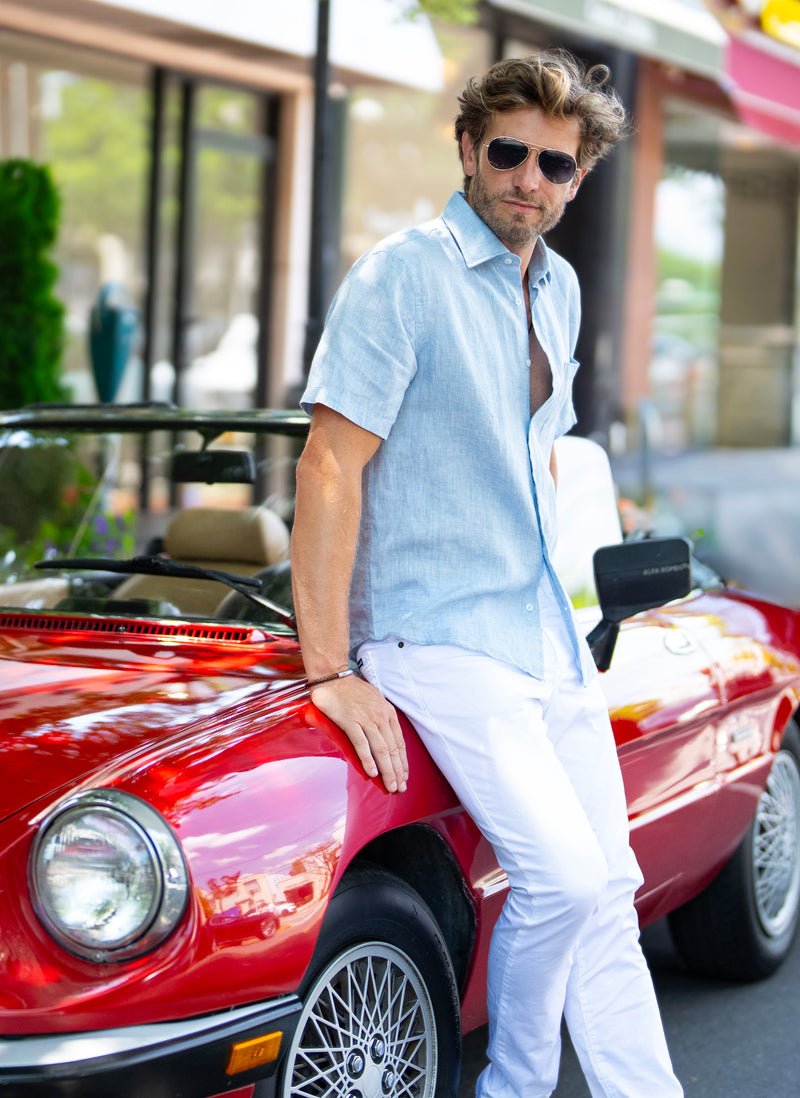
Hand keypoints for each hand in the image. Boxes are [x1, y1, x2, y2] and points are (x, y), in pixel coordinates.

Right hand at [310, 674, 407, 793]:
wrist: (332, 677)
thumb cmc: (351, 691)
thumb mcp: (374, 702)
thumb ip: (380, 719)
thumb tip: (384, 739)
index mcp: (387, 712)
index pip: (399, 742)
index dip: (402, 762)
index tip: (404, 777)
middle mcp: (380, 716)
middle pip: (392, 748)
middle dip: (397, 771)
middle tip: (400, 789)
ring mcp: (365, 718)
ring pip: (380, 749)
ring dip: (386, 770)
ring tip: (390, 786)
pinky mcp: (350, 721)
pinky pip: (361, 743)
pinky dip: (367, 759)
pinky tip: (371, 772)